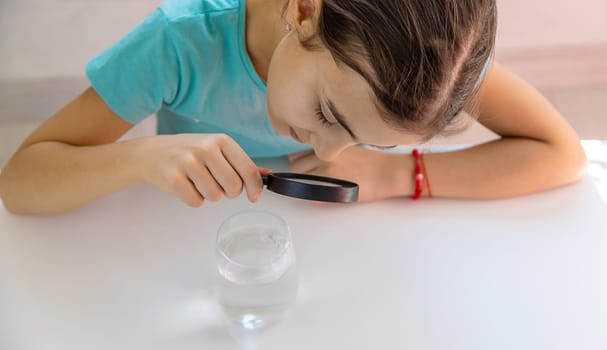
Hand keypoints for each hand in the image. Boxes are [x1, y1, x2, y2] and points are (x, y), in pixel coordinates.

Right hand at [135, 134, 268, 206]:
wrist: (151, 152)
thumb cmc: (188, 152)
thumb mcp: (216, 150)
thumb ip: (240, 163)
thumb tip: (267, 174)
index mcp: (221, 141)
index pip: (248, 169)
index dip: (254, 187)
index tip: (254, 197)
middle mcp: (206, 148)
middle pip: (233, 187)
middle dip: (228, 192)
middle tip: (216, 183)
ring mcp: (188, 162)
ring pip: (215, 197)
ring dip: (208, 195)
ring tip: (197, 181)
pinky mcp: (173, 179)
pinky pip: (196, 202)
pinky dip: (193, 199)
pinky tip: (186, 186)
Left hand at [288, 146, 411, 201]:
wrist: (389, 173)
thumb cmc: (371, 160)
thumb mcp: (346, 146)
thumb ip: (327, 149)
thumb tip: (308, 157)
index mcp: (327, 144)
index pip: (298, 152)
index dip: (300, 160)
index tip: (303, 165)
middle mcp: (323, 156)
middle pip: (295, 167)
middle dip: (300, 172)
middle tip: (312, 176)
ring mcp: (327, 173)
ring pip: (300, 181)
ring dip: (305, 184)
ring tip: (319, 185)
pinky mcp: (333, 189)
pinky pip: (312, 196)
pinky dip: (314, 197)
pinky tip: (326, 194)